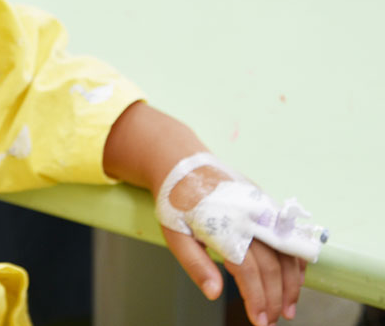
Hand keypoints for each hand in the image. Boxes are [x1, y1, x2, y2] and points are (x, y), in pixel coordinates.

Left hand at [158, 162, 306, 324]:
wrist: (180, 163)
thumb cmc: (175, 202)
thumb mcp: (175, 235)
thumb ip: (196, 265)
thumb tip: (215, 294)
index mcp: (224, 227)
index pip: (249, 272)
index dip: (257, 299)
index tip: (259, 321)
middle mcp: (248, 217)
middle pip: (271, 266)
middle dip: (274, 299)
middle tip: (272, 321)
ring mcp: (260, 208)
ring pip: (286, 252)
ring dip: (291, 284)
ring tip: (288, 308)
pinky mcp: (266, 202)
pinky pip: (290, 234)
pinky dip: (296, 258)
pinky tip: (296, 279)